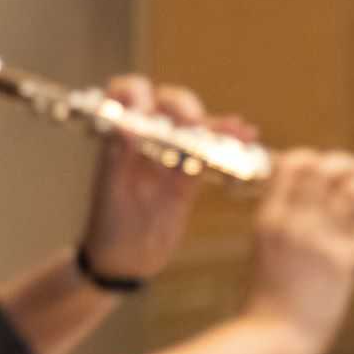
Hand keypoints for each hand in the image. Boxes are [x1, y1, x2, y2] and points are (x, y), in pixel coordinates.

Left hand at [80, 75, 255, 279]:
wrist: (123, 261)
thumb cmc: (108, 225)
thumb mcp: (109, 190)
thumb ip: (117, 156)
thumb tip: (125, 125)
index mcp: (121, 136)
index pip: (127, 94)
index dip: (137, 92)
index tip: (145, 106)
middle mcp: (147, 139)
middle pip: (169, 104)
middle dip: (183, 107)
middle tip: (192, 124)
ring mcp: (171, 156)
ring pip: (196, 126)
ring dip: (215, 123)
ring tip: (233, 128)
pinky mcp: (190, 177)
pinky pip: (210, 154)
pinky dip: (228, 143)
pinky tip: (244, 135)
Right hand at [241, 149, 353, 353]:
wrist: (271, 338)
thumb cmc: (268, 300)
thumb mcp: (266, 252)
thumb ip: (285, 226)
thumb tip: (311, 206)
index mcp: (269, 218)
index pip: (293, 164)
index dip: (316, 158)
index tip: (331, 167)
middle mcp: (293, 223)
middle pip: (324, 169)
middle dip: (348, 163)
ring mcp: (317, 242)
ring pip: (352, 192)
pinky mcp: (341, 265)